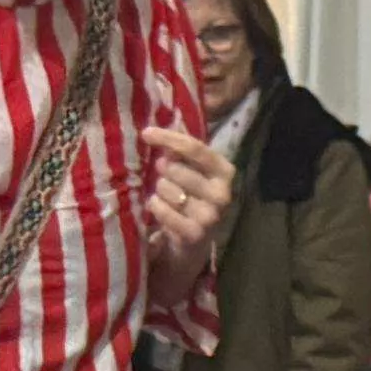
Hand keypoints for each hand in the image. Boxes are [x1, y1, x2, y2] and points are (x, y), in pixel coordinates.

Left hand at [141, 128, 233, 291]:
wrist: (194, 242)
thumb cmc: (191, 197)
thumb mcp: (192, 171)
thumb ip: (180, 151)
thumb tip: (156, 128)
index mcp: (225, 171)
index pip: (195, 148)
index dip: (169, 138)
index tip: (146, 133)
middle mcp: (223, 194)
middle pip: (177, 169)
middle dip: (162, 170)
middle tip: (161, 176)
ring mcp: (211, 216)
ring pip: (167, 189)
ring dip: (158, 190)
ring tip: (164, 196)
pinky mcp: (195, 234)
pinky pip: (162, 209)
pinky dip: (155, 206)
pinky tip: (157, 207)